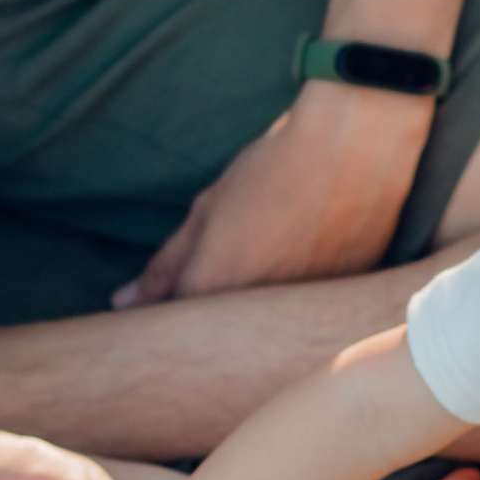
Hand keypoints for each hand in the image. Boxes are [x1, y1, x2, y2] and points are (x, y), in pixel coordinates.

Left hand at [115, 77, 436, 304]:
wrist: (354, 141)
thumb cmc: (272, 168)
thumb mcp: (208, 210)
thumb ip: (167, 264)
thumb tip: (125, 301)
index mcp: (214, 291)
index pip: (177, 331)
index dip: (174, 315)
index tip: (180, 296)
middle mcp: (260, 316)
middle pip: (227, 338)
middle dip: (221, 318)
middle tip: (241, 264)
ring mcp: (307, 313)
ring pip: (274, 329)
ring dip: (267, 307)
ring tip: (281, 251)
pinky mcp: (347, 302)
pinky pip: (314, 314)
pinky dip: (306, 297)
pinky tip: (312, 255)